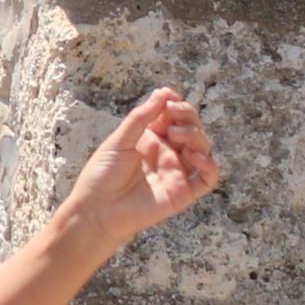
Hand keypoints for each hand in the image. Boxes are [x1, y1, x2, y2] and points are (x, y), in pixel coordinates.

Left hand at [57, 88, 222, 249]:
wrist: (95, 211)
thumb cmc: (101, 175)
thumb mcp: (119, 141)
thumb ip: (140, 119)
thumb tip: (161, 93)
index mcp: (151, 139)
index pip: (173, 117)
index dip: (175, 105)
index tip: (168, 97)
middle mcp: (167, 153)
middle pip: (191, 128)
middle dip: (187, 115)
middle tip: (174, 112)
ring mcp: (176, 172)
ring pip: (202, 148)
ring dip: (196, 135)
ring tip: (176, 134)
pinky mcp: (182, 192)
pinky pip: (207, 178)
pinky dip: (209, 165)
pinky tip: (196, 156)